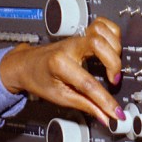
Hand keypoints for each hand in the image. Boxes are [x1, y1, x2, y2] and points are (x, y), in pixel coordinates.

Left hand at [0, 17, 123, 126]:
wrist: (25, 64)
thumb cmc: (38, 79)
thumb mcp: (59, 97)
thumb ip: (85, 106)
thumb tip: (104, 116)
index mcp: (59, 64)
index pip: (88, 84)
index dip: (106, 100)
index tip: (115, 112)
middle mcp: (69, 47)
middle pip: (99, 45)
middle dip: (113, 64)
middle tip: (113, 81)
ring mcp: (76, 38)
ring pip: (102, 31)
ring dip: (114, 48)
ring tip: (113, 66)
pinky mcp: (81, 34)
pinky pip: (102, 24)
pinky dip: (112, 34)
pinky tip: (112, 48)